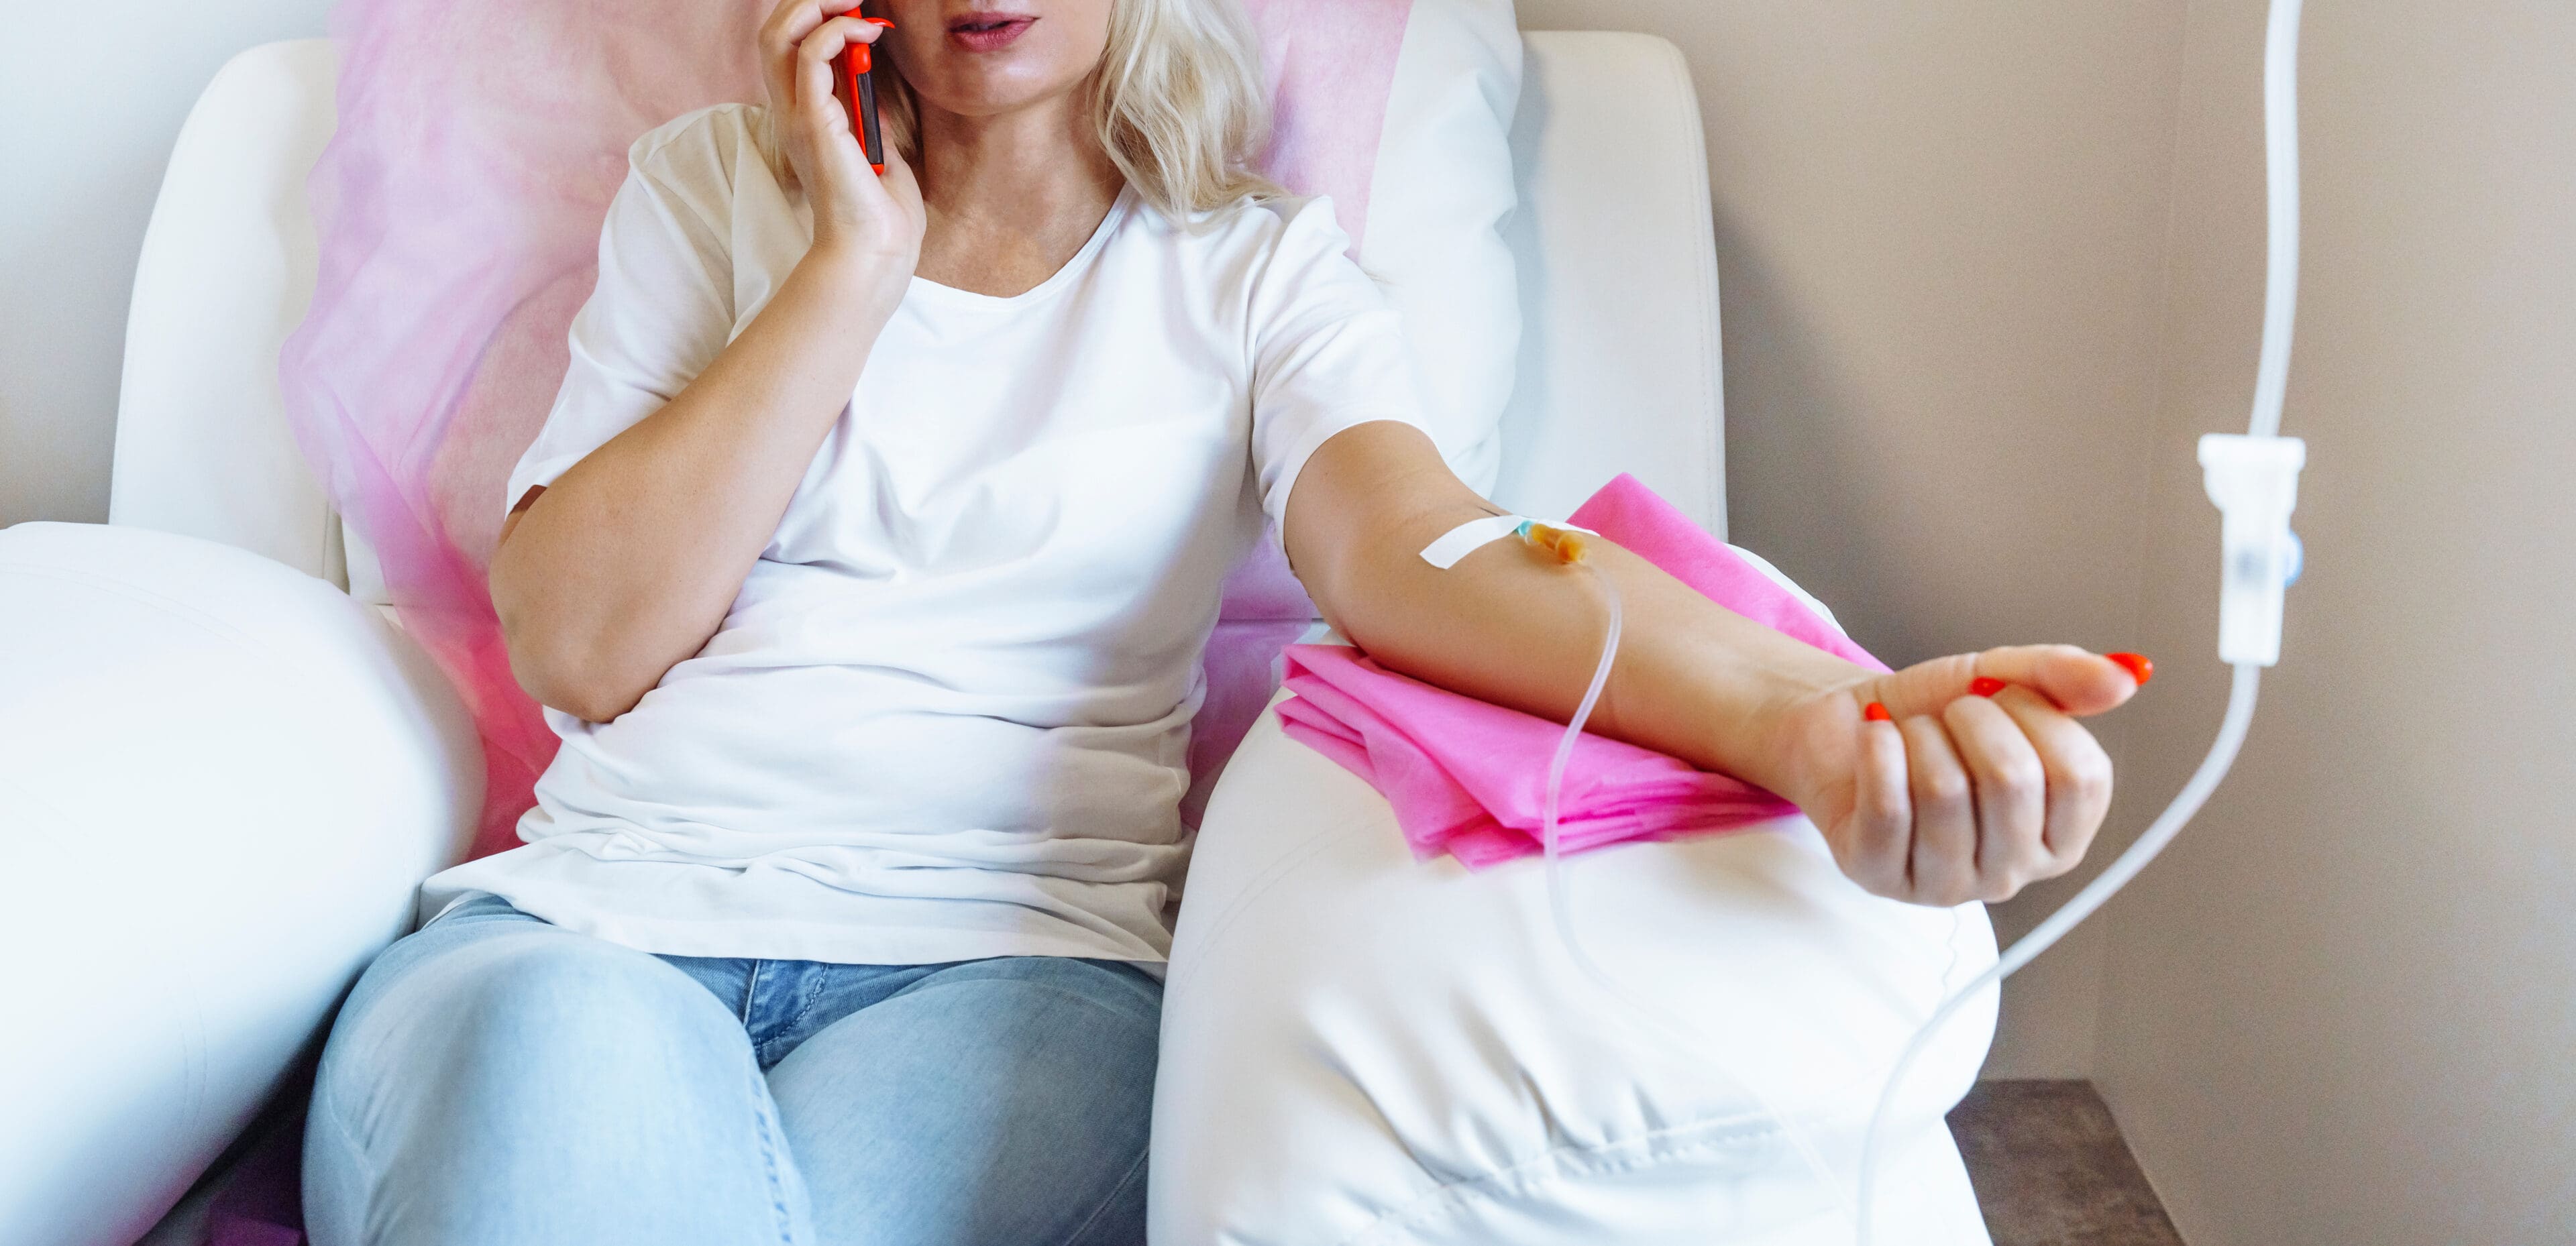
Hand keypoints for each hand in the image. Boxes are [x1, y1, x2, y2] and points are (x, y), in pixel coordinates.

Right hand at [757, 0, 924, 267]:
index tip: (858, 11)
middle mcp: (791, 111)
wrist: (876, 252)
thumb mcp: (878, 152)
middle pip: (774, 31)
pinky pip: (811, 56)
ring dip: (816, 5)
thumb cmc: (881, 214)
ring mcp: (798, 116)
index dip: (814, 17)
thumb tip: (872, 88)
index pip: (788, 47)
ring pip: (779, 34)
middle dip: (808, 1)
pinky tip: (867, 32)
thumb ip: (867, 118)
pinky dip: (837, 31)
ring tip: (854, 2)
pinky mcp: (815, 122)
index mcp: (804, 116)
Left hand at [1773, 645, 2142, 905]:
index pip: (2082, 776)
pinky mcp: (1879, 877)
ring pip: (1945, 791)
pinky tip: (1876, 734)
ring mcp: (1945, 885)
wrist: (1845, 725)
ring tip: (1912, 732)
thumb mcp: (2002, 681)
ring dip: (1922, 735)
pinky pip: (1888, 808)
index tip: (2003, 697)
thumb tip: (2127, 676)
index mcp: (2060, 836)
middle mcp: (2011, 873)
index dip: (2037, 715)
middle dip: (1973, 720)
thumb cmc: (1931, 714)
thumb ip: (2064, 677)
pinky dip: (1880, 751)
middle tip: (1951, 712)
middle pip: (2012, 780)